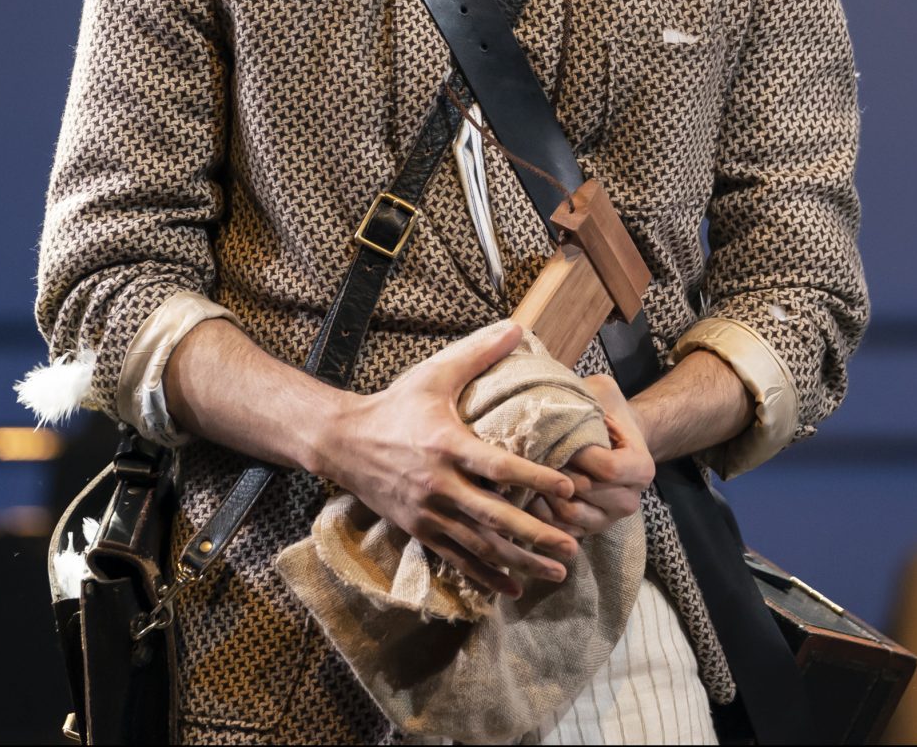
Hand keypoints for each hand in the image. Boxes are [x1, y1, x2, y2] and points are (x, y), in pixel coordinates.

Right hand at [319, 320, 581, 598]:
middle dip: (537, 535)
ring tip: (557, 570)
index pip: (498, 468)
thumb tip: (519, 326)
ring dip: (521, 561)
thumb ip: (478, 352)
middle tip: (574, 545)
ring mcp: (428, 514)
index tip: (568, 487)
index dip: (535, 480)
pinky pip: (457, 561)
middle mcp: (439, 486)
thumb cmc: (394, 405)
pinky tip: (514, 590)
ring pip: (480, 547)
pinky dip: (487, 578)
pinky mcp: (420, 531)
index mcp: (446, 446)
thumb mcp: (434, 374)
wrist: (342, 442)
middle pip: (495, 518)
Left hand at [534, 373, 654, 535]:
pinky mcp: (589, 530)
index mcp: (641, 468)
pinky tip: (528, 492)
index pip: (608, 468)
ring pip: (572, 514)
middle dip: (557, 472)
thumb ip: (587, 396)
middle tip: (530, 454)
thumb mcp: (602, 393)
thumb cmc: (604, 411)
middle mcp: (630, 499)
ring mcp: (610, 519)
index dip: (579, 454)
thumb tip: (554, 404)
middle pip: (586, 491)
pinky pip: (562, 530)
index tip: (556, 436)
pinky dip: (543, 514)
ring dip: (546, 493)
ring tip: (527, 472)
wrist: (612, 439)